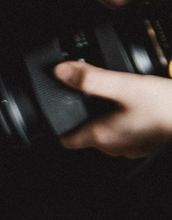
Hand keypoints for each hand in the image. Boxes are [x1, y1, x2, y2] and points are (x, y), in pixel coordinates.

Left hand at [56, 60, 171, 157]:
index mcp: (102, 135)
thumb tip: (64, 72)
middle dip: (86, 116)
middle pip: (88, 133)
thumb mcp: (128, 86)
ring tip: (118, 98)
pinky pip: (130, 133)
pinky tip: (139, 107)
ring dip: (109, 117)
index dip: (60, 124)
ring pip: (110, 133)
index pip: (66, 139)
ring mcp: (132, 148)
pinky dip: (129, 120)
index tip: (60, 110)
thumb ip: (93, 79)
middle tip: (92, 96)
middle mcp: (114, 147)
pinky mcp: (149, 144)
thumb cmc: (169, 108)